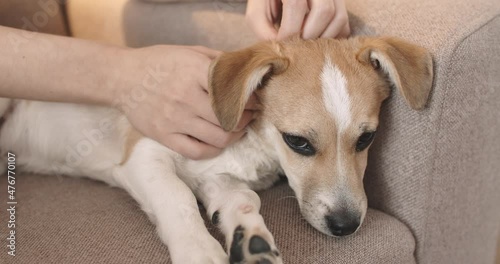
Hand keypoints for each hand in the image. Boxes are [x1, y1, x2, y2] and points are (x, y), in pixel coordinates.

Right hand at [116, 45, 255, 159]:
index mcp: (194, 71)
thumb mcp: (188, 51)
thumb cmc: (158, 63)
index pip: (233, 90)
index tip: (255, 100)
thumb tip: (245, 70)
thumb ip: (217, 60)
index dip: (250, 98)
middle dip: (246, 118)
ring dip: (235, 135)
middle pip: (230, 117)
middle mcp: (186, 96)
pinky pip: (197, 151)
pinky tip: (218, 143)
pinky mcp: (164, 135)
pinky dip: (213, 150)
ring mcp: (175, 119)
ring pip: (218, 137)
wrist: (121, 77)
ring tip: (238, 129)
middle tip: (250, 115)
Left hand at [246, 0, 349, 40]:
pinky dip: (332, 38)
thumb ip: (263, 31)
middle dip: (309, 35)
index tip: (280, 45)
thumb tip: (281, 49)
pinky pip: (344, 24)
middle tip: (296, 45)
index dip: (288, 32)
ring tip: (305, 44)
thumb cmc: (267, 2)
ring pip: (339, 17)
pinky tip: (315, 41)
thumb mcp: (257, 12)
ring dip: (322, 38)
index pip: (296, 6)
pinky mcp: (340, 4)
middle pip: (324, 11)